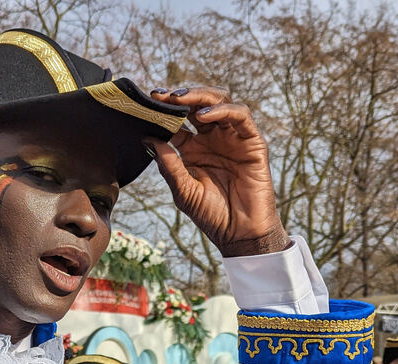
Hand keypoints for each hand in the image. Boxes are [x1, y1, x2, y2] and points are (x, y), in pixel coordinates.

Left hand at [148, 86, 288, 256]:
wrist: (240, 234)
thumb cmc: (212, 215)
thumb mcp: (183, 190)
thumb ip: (168, 164)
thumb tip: (147, 138)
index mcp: (193, 149)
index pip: (177, 121)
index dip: (163, 111)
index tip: (145, 103)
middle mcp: (213, 139)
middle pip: (197, 105)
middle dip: (179, 96)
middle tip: (159, 95)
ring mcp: (233, 138)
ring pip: (219, 102)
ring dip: (199, 96)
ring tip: (178, 99)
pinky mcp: (252, 142)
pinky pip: (240, 116)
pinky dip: (222, 110)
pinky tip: (203, 116)